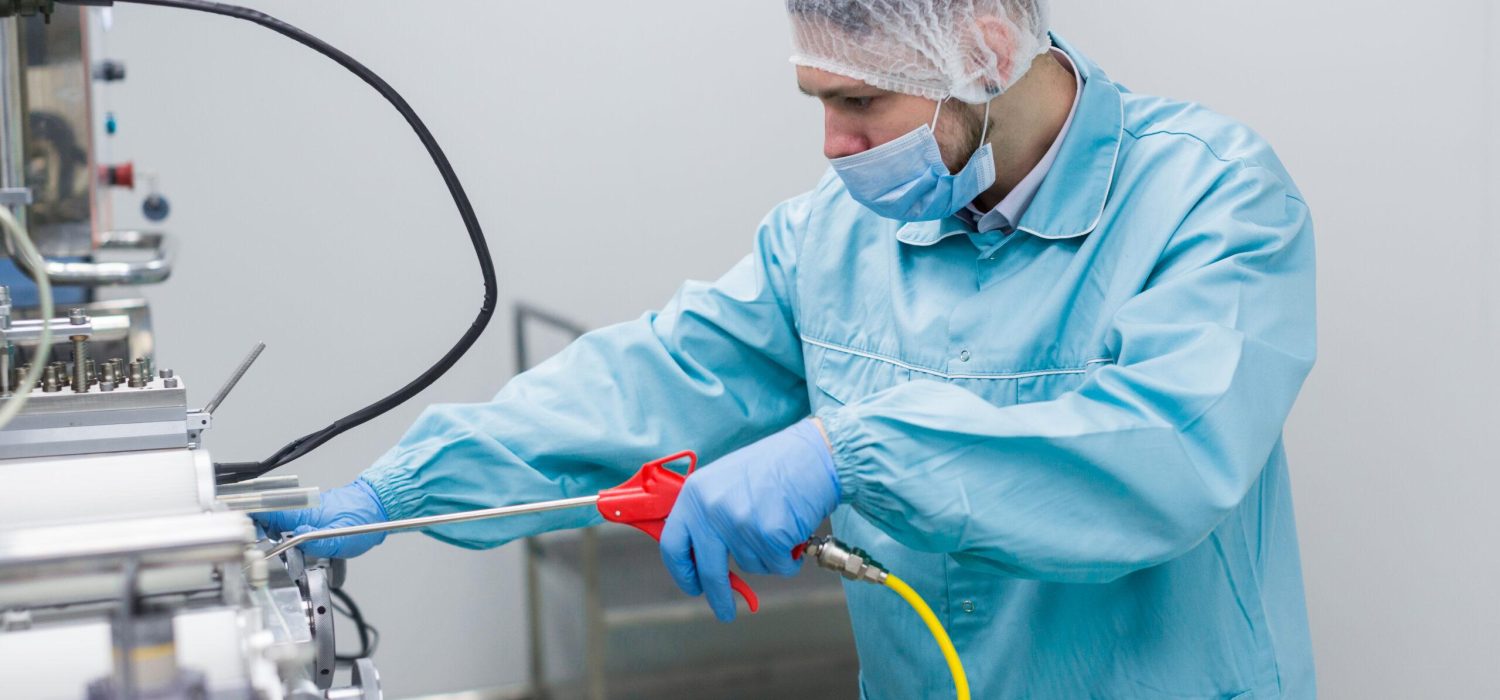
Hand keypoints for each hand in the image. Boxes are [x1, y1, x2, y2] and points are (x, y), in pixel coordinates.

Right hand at [252, 478, 388, 558]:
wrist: (379, 506)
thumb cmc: (364, 518)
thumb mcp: (340, 539)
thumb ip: (314, 542)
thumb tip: (293, 542)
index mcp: (302, 512)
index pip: (264, 512)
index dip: (247, 523)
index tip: (239, 536)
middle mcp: (301, 510)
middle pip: (267, 522)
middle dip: (259, 538)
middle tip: (257, 554)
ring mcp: (306, 513)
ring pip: (279, 526)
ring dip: (276, 540)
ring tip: (278, 555)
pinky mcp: (313, 518)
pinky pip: (293, 528)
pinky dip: (290, 539)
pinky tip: (297, 551)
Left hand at [660, 419, 839, 620]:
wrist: (815, 454)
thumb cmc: (775, 466)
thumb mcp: (725, 482)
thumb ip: (708, 514)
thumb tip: (699, 554)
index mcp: (695, 494)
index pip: (672, 545)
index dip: (682, 572)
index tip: (692, 586)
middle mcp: (712, 509)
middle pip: (708, 570)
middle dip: (718, 595)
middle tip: (725, 612)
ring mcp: (740, 523)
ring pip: (751, 566)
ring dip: (768, 556)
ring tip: (780, 522)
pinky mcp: (769, 535)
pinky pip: (778, 565)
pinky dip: (789, 557)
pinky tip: (794, 529)